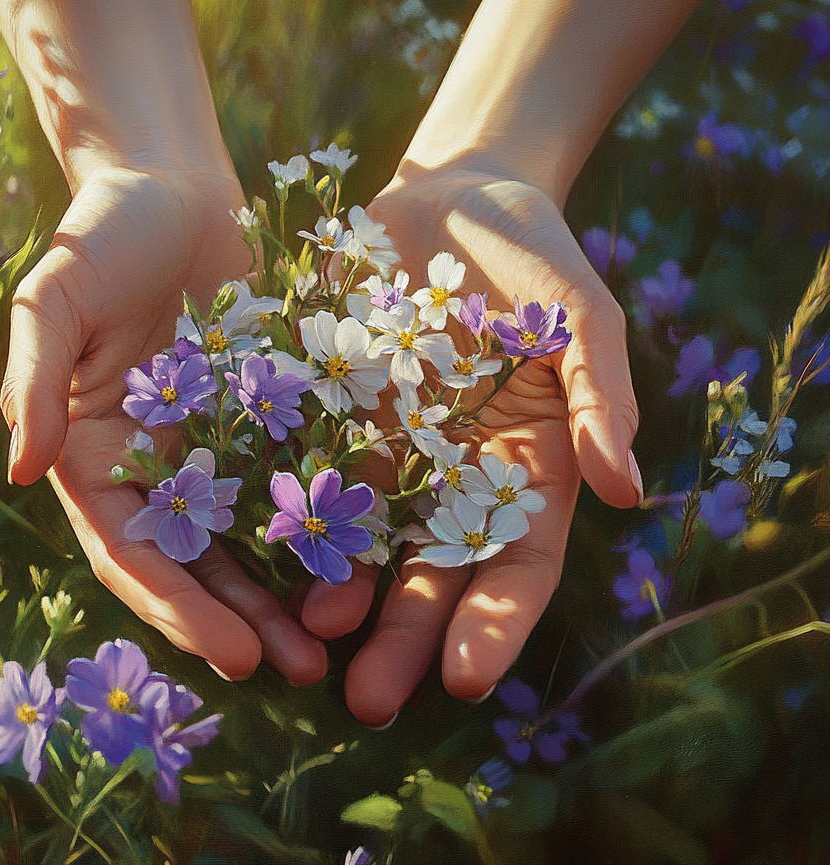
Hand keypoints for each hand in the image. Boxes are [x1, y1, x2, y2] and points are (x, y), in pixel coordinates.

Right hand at [1, 166, 327, 684]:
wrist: (174, 183)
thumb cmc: (104, 233)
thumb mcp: (56, 298)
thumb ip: (36, 382)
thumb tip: (20, 471)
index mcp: (96, 453)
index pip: (132, 549)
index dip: (176, 606)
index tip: (230, 656)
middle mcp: (157, 461)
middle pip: (199, 559)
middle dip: (244, 619)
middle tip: (302, 671)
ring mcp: (218, 441)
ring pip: (255, 532)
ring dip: (291, 589)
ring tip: (339, 644)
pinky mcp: (273, 410)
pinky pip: (301, 472)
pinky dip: (330, 517)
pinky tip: (370, 557)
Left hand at [299, 167, 641, 724]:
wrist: (455, 193)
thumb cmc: (534, 255)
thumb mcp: (579, 316)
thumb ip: (599, 397)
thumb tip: (626, 491)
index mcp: (529, 466)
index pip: (518, 564)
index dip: (495, 624)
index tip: (464, 678)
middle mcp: (457, 473)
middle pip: (433, 571)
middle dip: (406, 636)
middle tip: (369, 699)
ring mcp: (393, 445)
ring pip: (367, 536)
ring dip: (341, 592)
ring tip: (308, 638)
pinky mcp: (336, 409)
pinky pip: (314, 468)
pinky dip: (294, 511)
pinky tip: (265, 552)